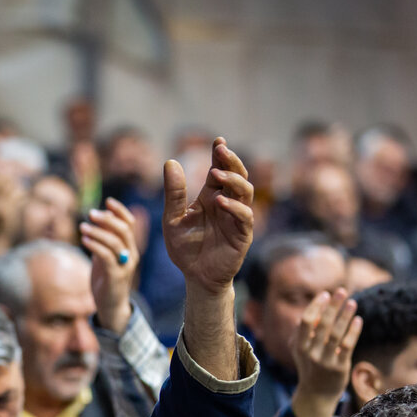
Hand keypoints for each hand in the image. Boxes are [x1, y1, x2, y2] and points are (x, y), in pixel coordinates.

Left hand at [80, 197, 140, 333]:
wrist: (111, 307)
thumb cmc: (106, 280)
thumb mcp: (104, 257)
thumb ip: (103, 240)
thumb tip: (98, 219)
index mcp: (130, 248)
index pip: (129, 224)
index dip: (120, 211)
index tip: (107, 201)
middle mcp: (131, 255)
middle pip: (123, 230)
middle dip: (106, 219)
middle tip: (90, 214)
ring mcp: (124, 266)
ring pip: (114, 242)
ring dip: (97, 232)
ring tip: (82, 226)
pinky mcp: (116, 276)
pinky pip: (106, 257)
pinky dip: (95, 246)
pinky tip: (84, 240)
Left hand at [162, 137, 253, 295]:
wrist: (195, 276)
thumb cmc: (185, 248)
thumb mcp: (173, 219)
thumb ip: (173, 194)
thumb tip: (170, 161)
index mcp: (211, 197)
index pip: (220, 170)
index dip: (221, 155)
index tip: (218, 140)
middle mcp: (227, 204)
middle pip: (238, 175)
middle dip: (231, 161)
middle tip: (220, 150)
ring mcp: (237, 218)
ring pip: (245, 192)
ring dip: (233, 180)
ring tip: (217, 174)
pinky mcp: (242, 235)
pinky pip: (244, 217)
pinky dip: (234, 207)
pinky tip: (220, 201)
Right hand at [290, 289, 361, 416]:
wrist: (317, 394)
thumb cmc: (310, 366)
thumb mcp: (301, 350)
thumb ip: (303, 332)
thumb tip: (310, 311)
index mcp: (299, 346)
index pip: (305, 321)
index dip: (315, 306)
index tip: (325, 294)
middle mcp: (310, 353)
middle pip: (321, 324)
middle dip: (332, 306)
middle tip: (342, 291)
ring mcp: (325, 360)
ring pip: (336, 334)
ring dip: (345, 316)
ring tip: (352, 302)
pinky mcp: (339, 367)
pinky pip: (347, 346)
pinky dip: (353, 331)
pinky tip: (358, 320)